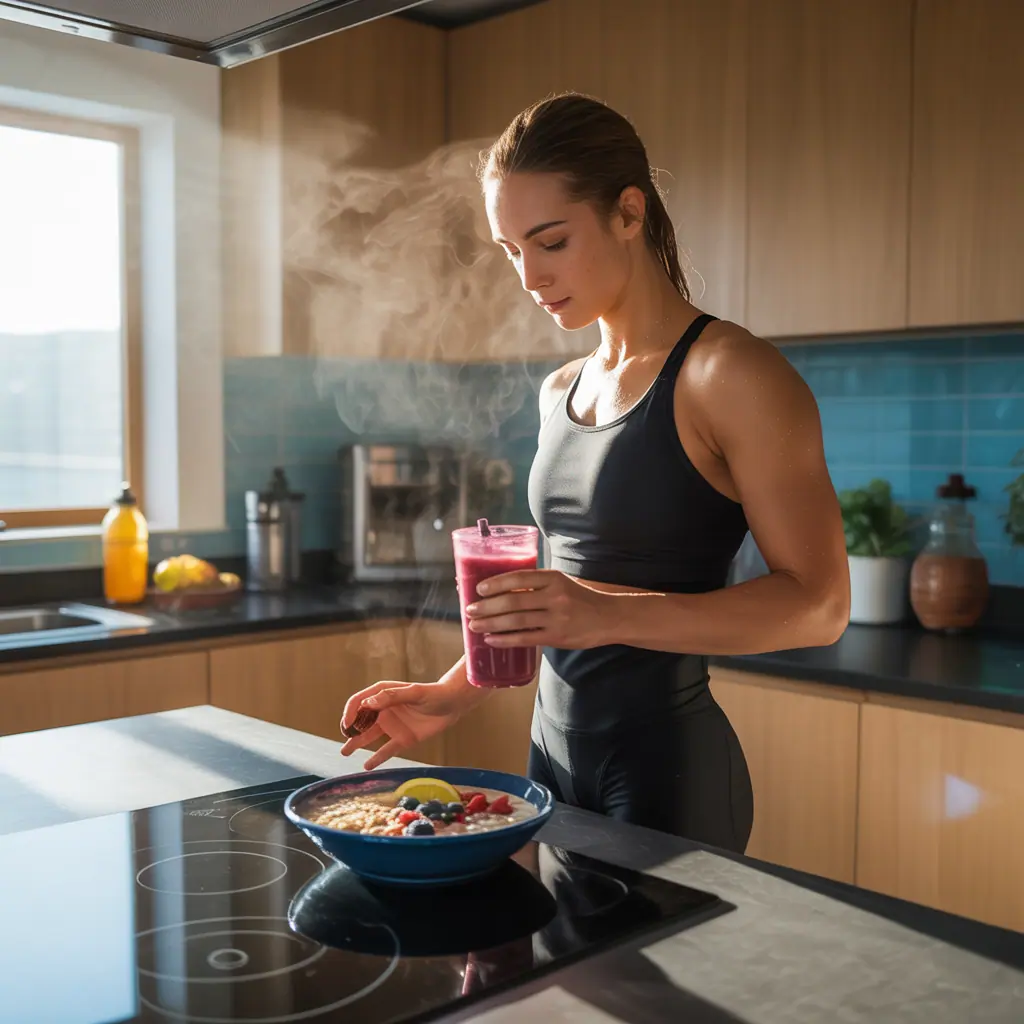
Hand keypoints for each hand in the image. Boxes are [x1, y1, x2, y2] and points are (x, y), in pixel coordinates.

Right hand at [339, 674, 480, 769]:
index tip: (347, 724)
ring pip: (369, 735)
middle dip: (350, 728)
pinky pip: (387, 750)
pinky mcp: (402, 739)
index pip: (359, 702)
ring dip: (356, 743)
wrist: (453, 704)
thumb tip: (368, 703)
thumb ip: (392, 697)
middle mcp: (384, 710)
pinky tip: (367, 766)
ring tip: (344, 752)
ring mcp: (392, 725)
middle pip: (361, 720)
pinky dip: (377, 758)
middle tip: (345, 738)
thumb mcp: (414, 693)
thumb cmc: (434, 693)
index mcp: (383, 694)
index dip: (351, 712)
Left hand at [466, 569, 612, 649]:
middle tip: (470, 610)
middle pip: (513, 600)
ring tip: (474, 626)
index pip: (518, 578)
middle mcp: (554, 596)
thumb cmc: (580, 599)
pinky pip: (525, 638)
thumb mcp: (561, 583)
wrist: (608, 617)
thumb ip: (537, 585)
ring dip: (491, 623)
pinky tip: (491, 639)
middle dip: (487, 606)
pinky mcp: (557, 637)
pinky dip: (505, 639)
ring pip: (516, 620)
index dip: (496, 583)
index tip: (479, 589)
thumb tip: (503, 588)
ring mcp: (556, 618)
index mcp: (553, 578)